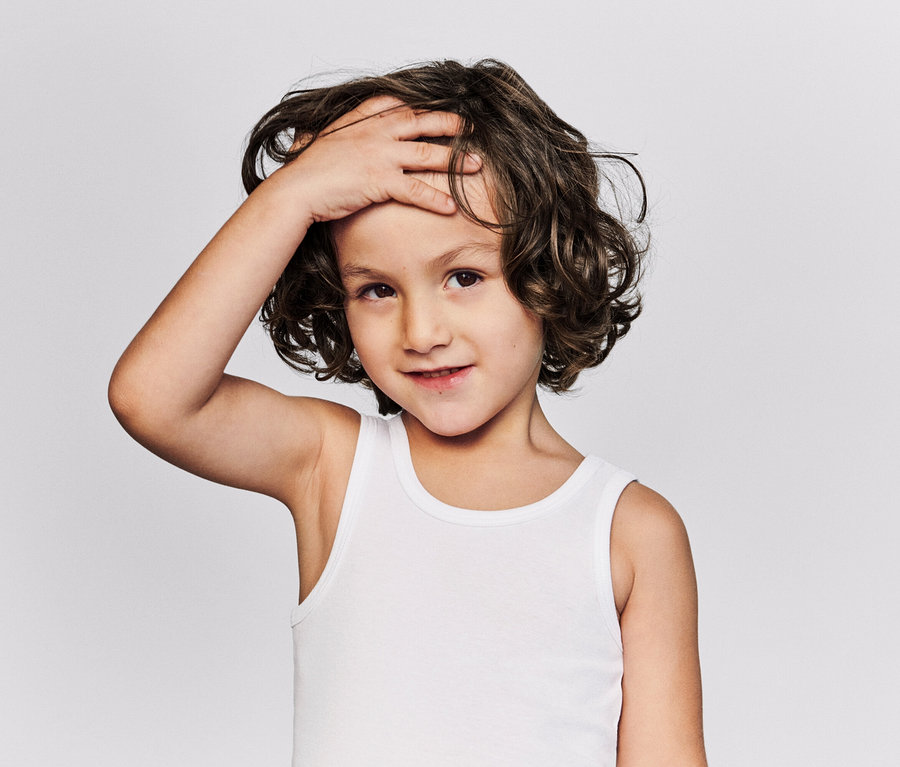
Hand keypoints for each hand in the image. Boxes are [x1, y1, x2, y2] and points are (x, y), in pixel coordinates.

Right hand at [269, 96, 481, 225]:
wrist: (296, 190)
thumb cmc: (305, 171)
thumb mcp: (319, 141)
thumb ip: (334, 135)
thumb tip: (324, 138)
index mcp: (360, 120)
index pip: (396, 104)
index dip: (420, 106)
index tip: (438, 108)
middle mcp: (375, 133)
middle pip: (421, 123)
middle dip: (449, 125)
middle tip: (471, 129)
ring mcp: (380, 155)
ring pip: (427, 154)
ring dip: (455, 160)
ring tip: (476, 165)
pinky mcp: (380, 181)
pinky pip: (416, 189)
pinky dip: (435, 198)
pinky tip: (451, 206)